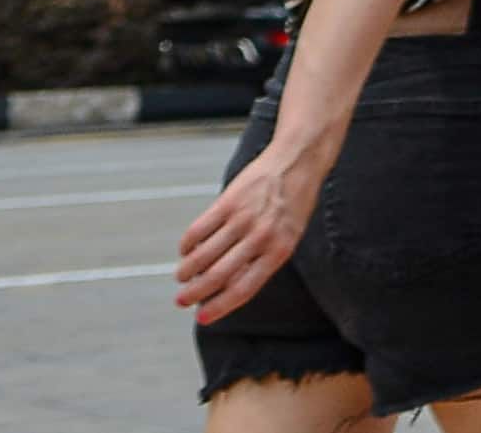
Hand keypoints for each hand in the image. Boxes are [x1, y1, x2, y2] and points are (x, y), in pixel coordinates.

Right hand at [177, 133, 326, 322]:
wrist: (298, 161)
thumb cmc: (293, 205)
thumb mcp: (289, 237)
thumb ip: (262, 261)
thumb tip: (227, 289)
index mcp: (280, 250)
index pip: (244, 289)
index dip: (220, 307)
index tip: (201, 318)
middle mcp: (262, 236)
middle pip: (219, 275)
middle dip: (195, 293)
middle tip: (181, 301)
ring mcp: (244, 218)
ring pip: (204, 255)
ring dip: (187, 271)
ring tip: (181, 277)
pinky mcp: (229, 201)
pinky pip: (199, 230)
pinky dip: (187, 245)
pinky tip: (186, 251)